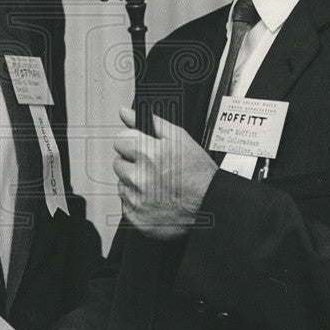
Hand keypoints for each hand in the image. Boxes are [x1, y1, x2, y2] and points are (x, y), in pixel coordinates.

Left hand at [113, 106, 217, 239]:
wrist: (211, 205)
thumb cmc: (198, 173)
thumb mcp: (179, 138)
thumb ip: (149, 123)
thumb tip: (124, 112)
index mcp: (149, 154)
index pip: (120, 140)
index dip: (133, 143)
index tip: (144, 150)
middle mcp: (140, 177)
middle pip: (118, 163)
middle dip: (133, 163)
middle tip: (154, 169)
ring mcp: (137, 199)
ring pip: (121, 184)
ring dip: (134, 183)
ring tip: (157, 185)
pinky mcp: (136, 217)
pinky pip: (126, 204)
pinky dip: (137, 202)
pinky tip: (155, 199)